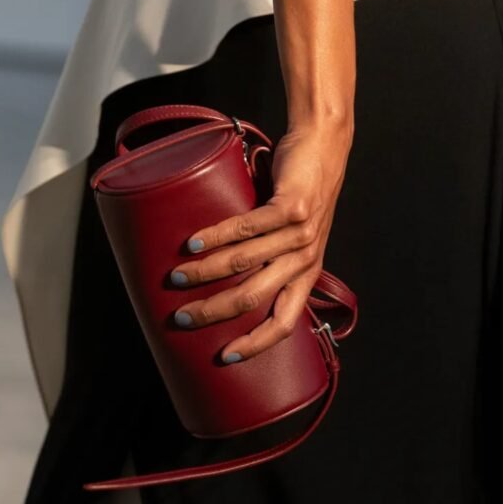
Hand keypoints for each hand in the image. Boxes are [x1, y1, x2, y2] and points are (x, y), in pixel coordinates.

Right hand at [171, 121, 351, 363]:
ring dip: (206, 272)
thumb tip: (221, 281)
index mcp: (306, 274)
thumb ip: (268, 259)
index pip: (285, 322)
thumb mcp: (292, 236)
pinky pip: (247, 227)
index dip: (256, 344)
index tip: (226, 356)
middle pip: (255, 297)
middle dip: (214, 311)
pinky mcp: (292, 207)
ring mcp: (301, 233)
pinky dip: (216, 236)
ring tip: (178, 276)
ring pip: (246, 262)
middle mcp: (306, 259)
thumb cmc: (300, 192)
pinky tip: (194, 243)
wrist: (323, 146)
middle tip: (183, 317)